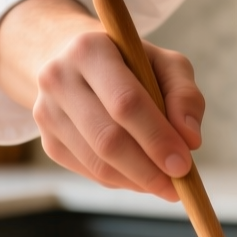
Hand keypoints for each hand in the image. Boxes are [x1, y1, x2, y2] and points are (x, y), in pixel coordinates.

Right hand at [0, 0, 204, 200]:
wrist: (77, 63)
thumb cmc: (131, 63)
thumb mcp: (165, 64)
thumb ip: (185, 96)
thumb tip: (190, 140)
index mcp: (89, 49)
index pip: (125, 102)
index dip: (156, 137)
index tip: (184, 164)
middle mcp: (58, 78)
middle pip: (108, 138)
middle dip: (149, 169)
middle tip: (179, 186)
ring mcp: (46, 112)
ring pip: (98, 163)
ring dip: (138, 180)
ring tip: (167, 184)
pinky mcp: (48, 141)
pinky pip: (91, 172)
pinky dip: (123, 180)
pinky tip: (142, 174)